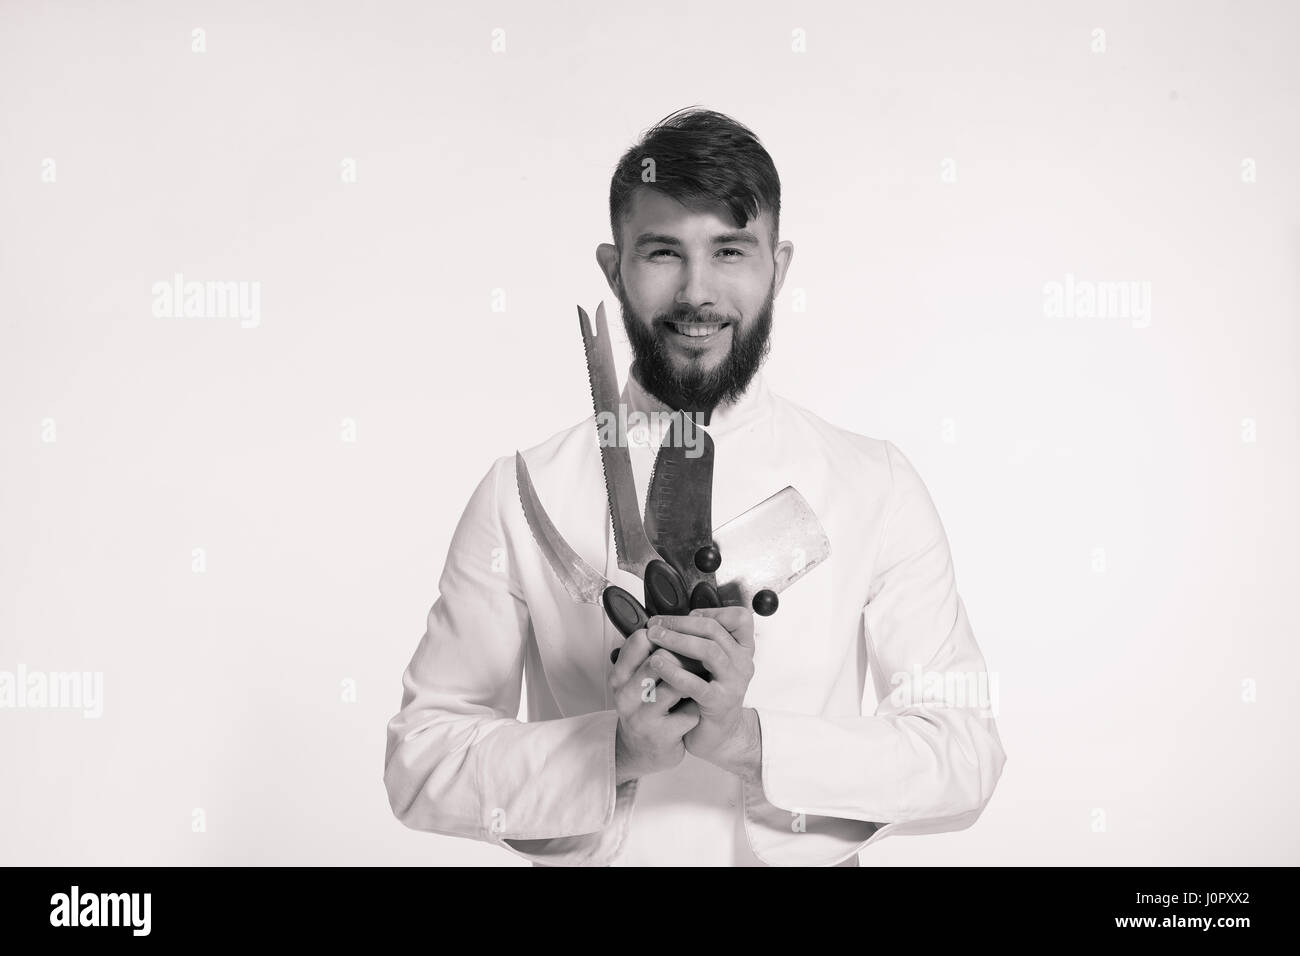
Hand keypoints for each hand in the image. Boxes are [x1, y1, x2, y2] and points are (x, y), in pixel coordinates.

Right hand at [610, 626, 700, 785]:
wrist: (643, 752)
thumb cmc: (645, 709)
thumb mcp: (637, 681)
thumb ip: (649, 655)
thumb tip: (678, 627)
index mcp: (619, 676)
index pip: (640, 640)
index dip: (668, 635)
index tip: (684, 636)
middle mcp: (625, 695)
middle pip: (660, 660)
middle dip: (687, 655)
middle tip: (705, 654)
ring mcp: (642, 717)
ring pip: (676, 685)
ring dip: (696, 679)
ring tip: (705, 676)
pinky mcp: (661, 736)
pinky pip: (689, 712)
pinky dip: (698, 707)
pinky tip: (699, 706)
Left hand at [643, 607, 759, 780]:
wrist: (716, 736)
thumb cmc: (707, 695)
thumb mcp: (709, 664)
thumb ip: (700, 641)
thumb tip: (670, 620)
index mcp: (742, 650)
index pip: (739, 617)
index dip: (712, 610)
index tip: (686, 614)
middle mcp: (742, 663)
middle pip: (715, 629)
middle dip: (681, 623)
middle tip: (656, 624)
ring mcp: (733, 683)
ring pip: (709, 650)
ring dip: (678, 640)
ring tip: (655, 638)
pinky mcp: (719, 703)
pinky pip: (698, 684)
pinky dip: (675, 672)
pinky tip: (657, 664)